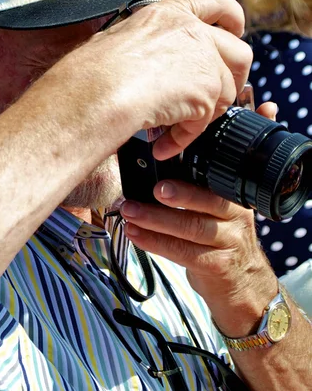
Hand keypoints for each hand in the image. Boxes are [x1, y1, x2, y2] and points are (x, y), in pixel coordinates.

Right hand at [79, 0, 251, 159]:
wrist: (97, 90)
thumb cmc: (92, 71)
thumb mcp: (116, 42)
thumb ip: (141, 46)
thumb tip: (137, 64)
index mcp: (166, 14)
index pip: (213, 1)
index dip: (232, 17)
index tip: (235, 29)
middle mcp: (191, 31)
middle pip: (238, 51)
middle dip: (235, 77)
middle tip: (219, 96)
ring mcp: (204, 59)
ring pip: (226, 91)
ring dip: (204, 115)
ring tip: (175, 129)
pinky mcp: (207, 89)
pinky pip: (205, 121)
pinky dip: (184, 137)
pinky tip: (163, 144)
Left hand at [119, 102, 277, 311]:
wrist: (242, 285)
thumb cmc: (223, 234)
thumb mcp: (226, 201)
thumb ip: (225, 163)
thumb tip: (261, 105)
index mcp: (235, 195)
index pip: (215, 178)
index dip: (191, 172)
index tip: (165, 159)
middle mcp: (236, 217)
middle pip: (205, 202)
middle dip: (176, 194)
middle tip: (149, 189)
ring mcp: (227, 242)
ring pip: (190, 228)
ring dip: (156, 219)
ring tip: (129, 212)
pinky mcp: (215, 266)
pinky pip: (183, 253)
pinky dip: (156, 243)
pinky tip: (135, 234)